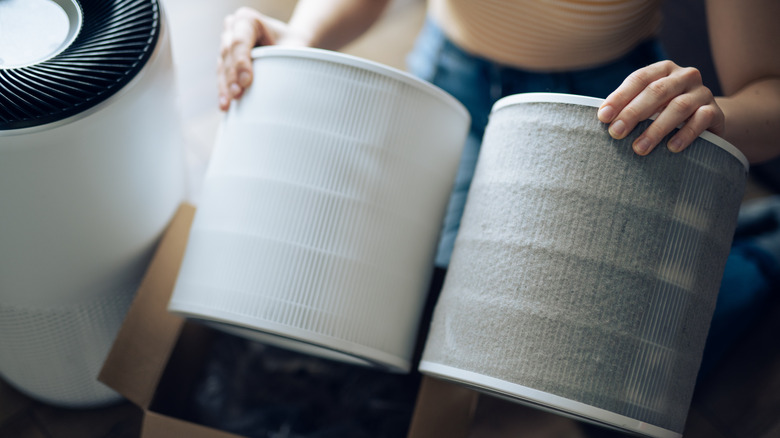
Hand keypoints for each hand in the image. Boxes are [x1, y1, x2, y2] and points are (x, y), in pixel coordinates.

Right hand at [217, 8, 294, 110]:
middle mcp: (232, 29)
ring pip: (222, 66)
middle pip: (228, 54)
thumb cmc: (293, 46)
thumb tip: (286, 83)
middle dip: (231, 77)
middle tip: (238, 95)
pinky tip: (225, 106)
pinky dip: (224, 92)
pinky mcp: (224, 61)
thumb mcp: (294, 48)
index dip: (241, 62)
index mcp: (247, 20)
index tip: (247, 82)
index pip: (240, 41)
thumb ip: (288, 59)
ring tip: (228, 105)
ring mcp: (226, 45)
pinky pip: (221, 77)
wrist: (290, 46)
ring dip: (225, 87)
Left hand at [597, 60, 724, 155]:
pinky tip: (671, 148)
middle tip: (616, 133)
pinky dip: (685, 134)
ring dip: (656, 129)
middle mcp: (685, 76)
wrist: (705, 121)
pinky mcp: (716, 111)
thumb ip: (628, 106)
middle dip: (633, 113)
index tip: (603, 117)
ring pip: (678, 107)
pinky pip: (701, 120)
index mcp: (663, 69)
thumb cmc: (664, 112)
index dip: (619, 97)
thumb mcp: (648, 105)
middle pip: (656, 91)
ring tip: (639, 148)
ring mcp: (702, 92)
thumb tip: (602, 119)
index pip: (639, 79)